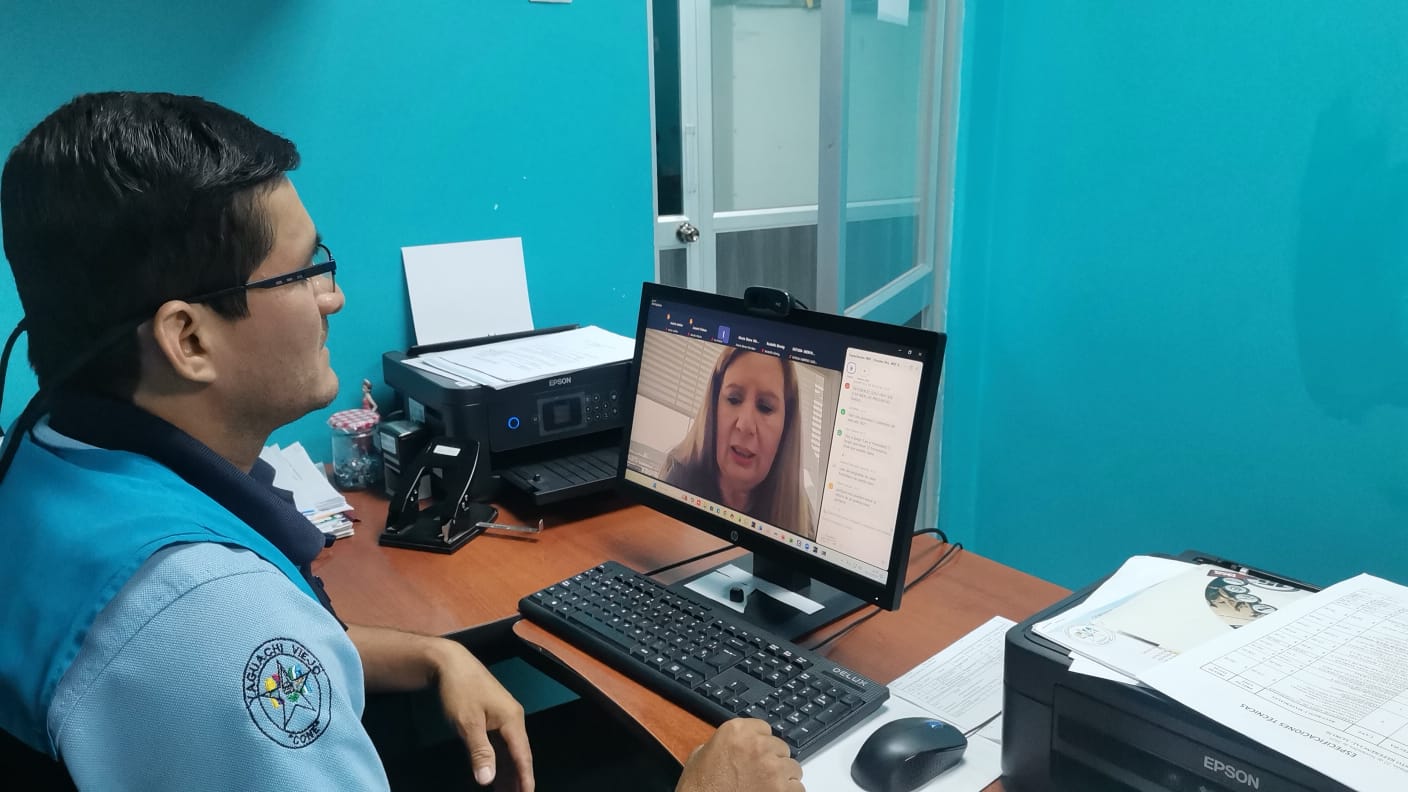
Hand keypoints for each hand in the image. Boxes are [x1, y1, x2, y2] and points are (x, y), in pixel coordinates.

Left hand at [431, 641, 533, 790]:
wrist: (450, 664)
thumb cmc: (459, 690)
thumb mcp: (467, 723)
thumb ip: (480, 752)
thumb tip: (487, 780)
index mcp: (512, 720)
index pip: (522, 755)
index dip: (525, 778)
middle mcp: (512, 720)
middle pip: (519, 756)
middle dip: (519, 779)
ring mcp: (503, 719)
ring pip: (509, 752)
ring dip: (509, 773)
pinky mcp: (493, 718)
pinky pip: (500, 745)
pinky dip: (500, 762)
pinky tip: (496, 776)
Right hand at [676, 718, 802, 791]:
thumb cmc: (700, 787)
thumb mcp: (701, 755)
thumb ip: (722, 743)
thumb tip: (733, 746)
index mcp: (737, 731)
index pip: (764, 729)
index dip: (760, 743)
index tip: (757, 753)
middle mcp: (758, 745)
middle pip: (780, 747)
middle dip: (772, 760)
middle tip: (759, 774)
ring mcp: (772, 767)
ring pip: (792, 767)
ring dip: (782, 777)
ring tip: (766, 787)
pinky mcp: (781, 790)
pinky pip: (797, 788)